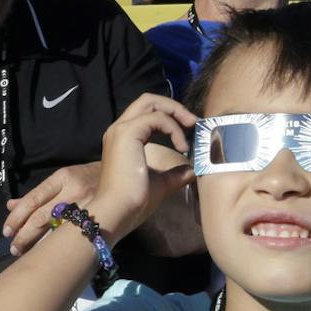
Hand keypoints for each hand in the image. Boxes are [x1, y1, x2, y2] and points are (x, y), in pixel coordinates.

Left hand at [2, 162, 100, 254]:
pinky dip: (58, 245)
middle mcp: (75, 190)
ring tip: (25, 253)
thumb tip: (11, 205)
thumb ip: (38, 194)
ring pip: (57, 229)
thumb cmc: (90, 179)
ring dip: (38, 243)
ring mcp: (89, 206)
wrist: (126, 177)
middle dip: (24, 234)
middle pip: (42, 216)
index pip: (34, 199)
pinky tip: (49, 254)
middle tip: (14, 248)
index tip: (7, 231)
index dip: (17, 217)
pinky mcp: (100, 218)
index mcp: (63, 177)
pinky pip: (74, 235)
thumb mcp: (64, 179)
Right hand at [86, 93, 196, 240]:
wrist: (118, 211)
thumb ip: (175, 174)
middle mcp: (119, 129)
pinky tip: (181, 146)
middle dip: (173, 107)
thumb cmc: (133, 201)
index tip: (189, 131)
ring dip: (176, 112)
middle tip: (192, 122)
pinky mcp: (127, 132)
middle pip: (148, 100)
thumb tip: (192, 171)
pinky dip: (173, 128)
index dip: (170, 116)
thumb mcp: (161, 184)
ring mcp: (121, 129)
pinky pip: (157, 118)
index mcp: (123, 139)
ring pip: (151, 102)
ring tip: (191, 129)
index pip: (146, 113)